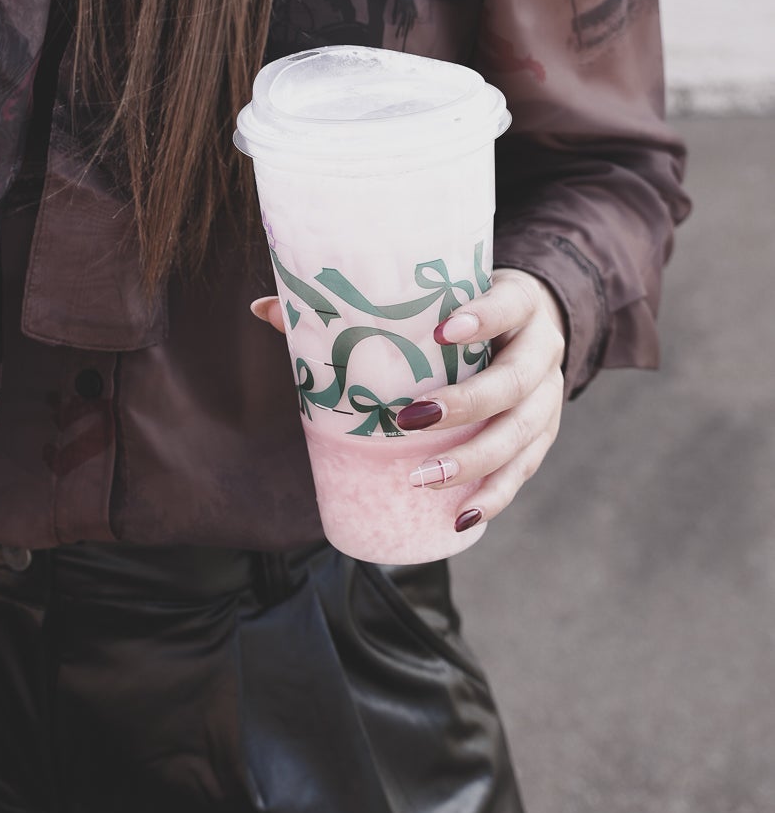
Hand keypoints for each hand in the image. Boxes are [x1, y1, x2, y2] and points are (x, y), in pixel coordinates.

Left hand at [249, 267, 567, 526]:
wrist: (532, 320)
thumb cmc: (462, 306)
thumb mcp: (433, 295)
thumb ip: (356, 304)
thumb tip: (263, 309)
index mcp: (519, 302)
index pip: (507, 305)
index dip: (482, 318)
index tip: (442, 329)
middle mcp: (542, 350)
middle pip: (512, 383)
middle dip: (465, 406)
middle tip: (410, 420)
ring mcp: (549, 397)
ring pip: (520, 435)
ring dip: (474, 462)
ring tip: (424, 481)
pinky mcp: (544, 434)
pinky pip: (524, 470)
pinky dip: (496, 495)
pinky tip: (465, 518)